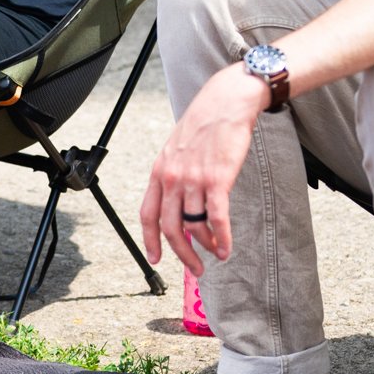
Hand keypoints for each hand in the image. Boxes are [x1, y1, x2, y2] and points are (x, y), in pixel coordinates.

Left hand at [138, 64, 267, 272]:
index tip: (154, 258)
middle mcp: (172, 178)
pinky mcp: (217, 179)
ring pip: (194, 225)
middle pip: (169, 227)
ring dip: (207, 246)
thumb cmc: (203, 126)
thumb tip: (179, 205)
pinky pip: (216, 218)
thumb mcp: (176, 150)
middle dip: (181, 254)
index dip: (149, 240)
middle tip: (195, 269)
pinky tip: (227, 248)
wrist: (224, 103)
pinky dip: (222, 238)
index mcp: (159, 172)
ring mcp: (193, 179)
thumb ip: (174, 176)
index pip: (147, 214)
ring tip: (217, 254)